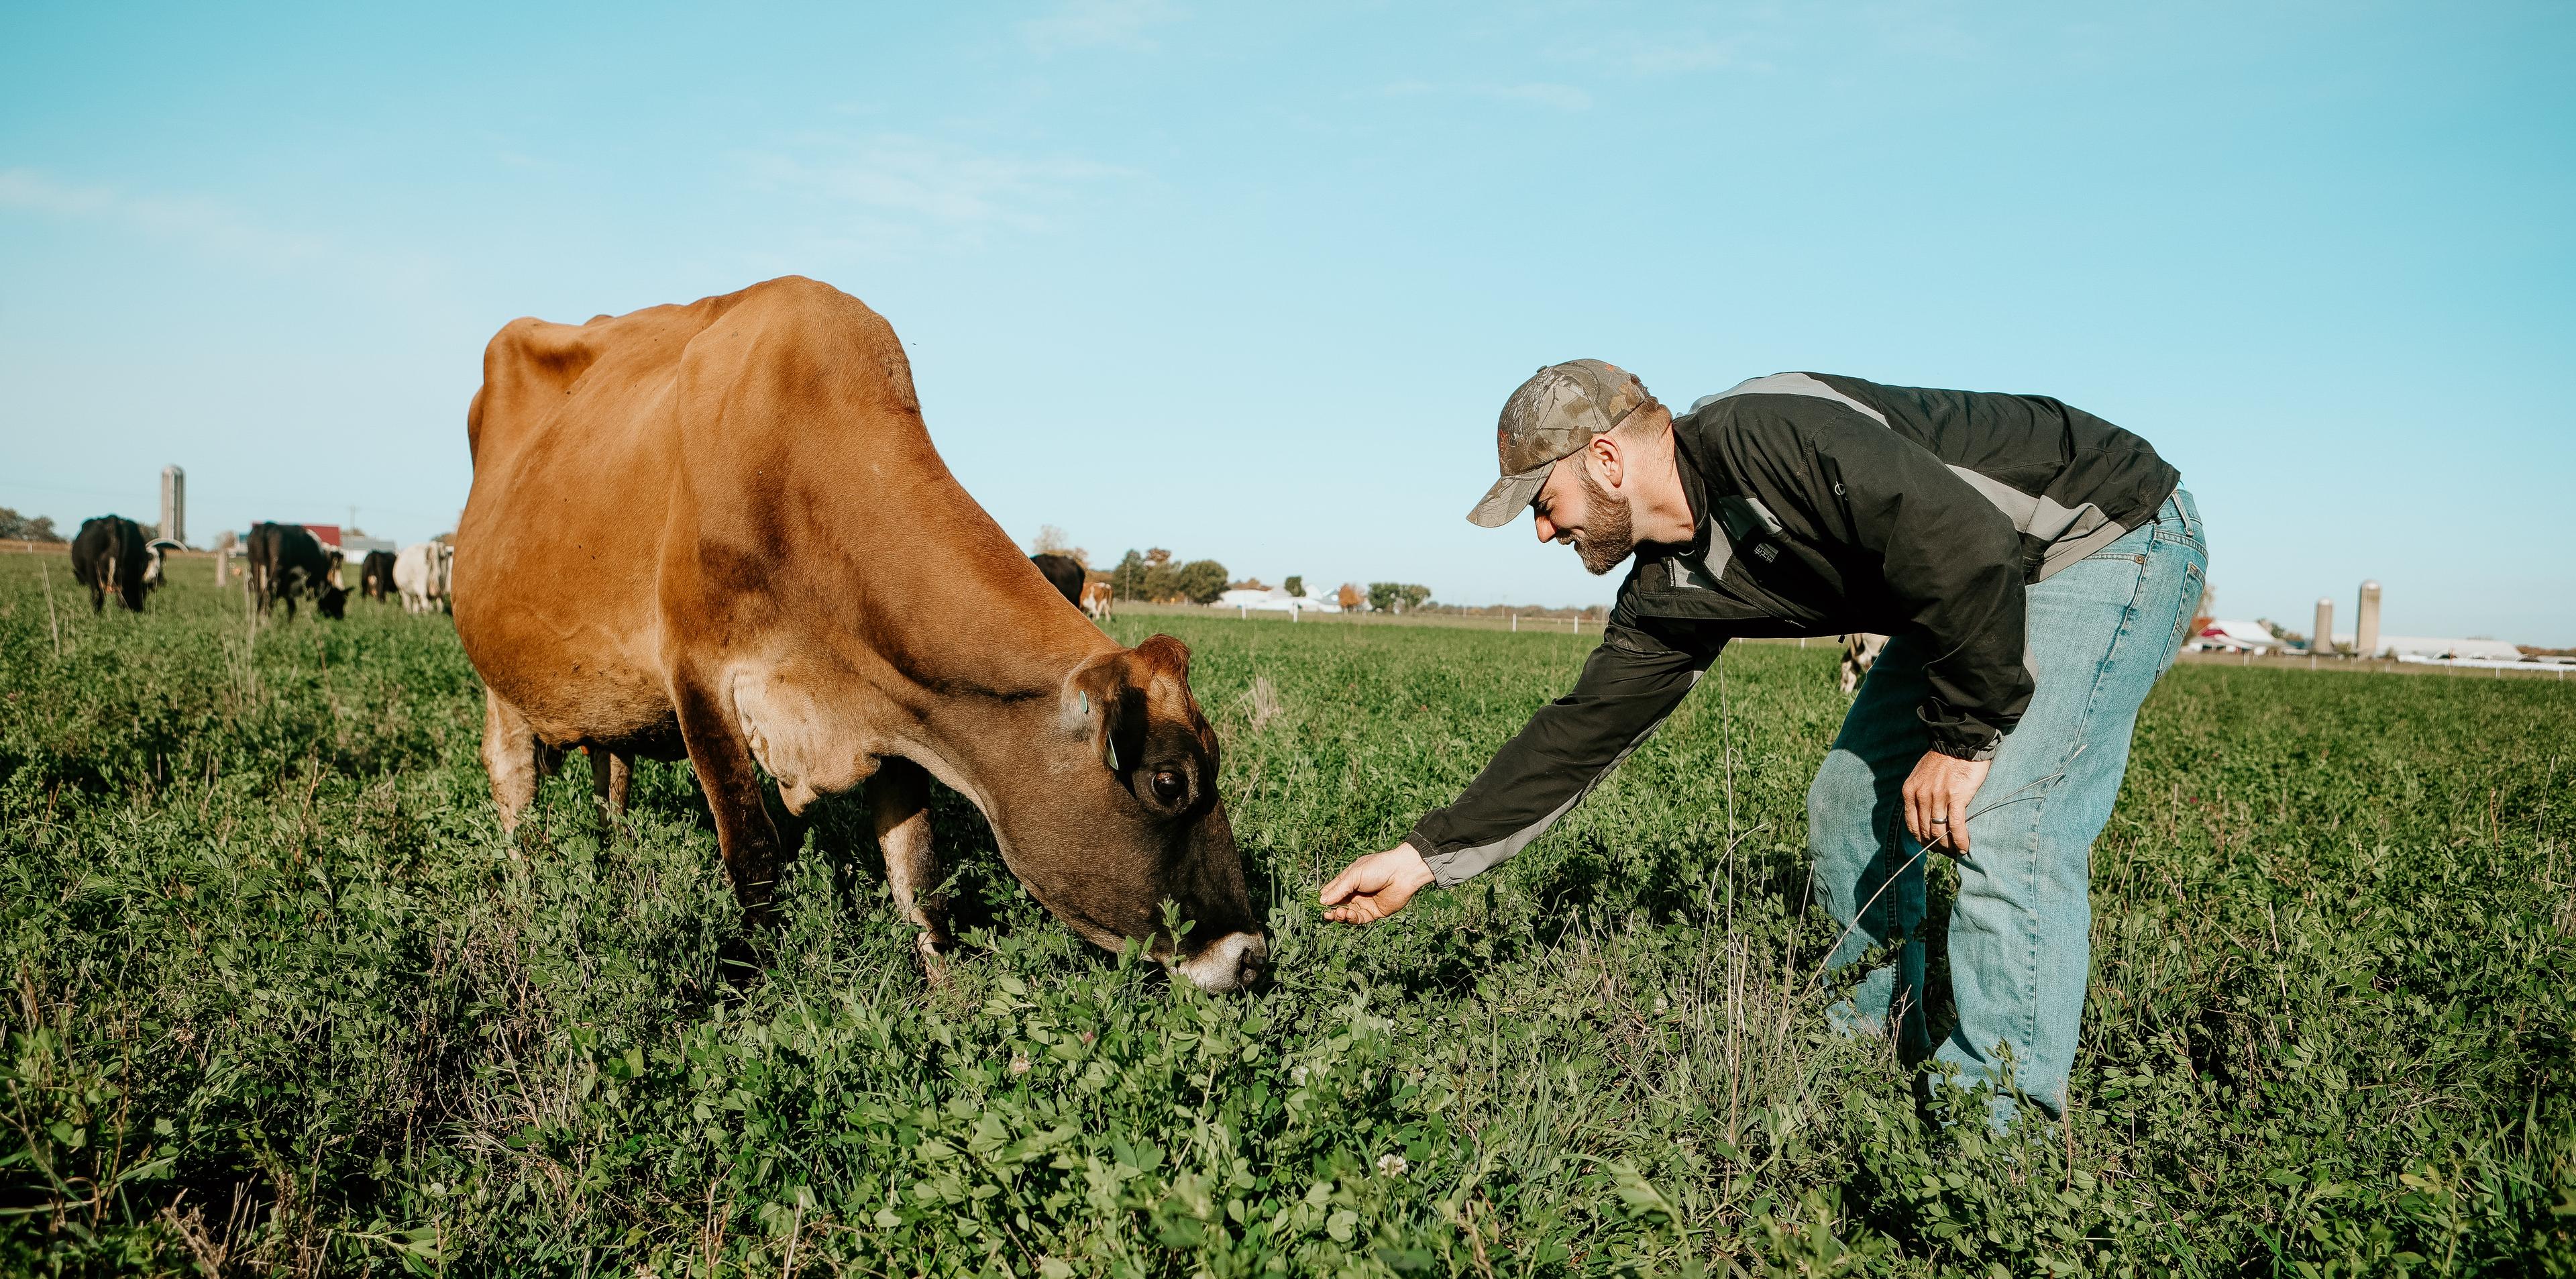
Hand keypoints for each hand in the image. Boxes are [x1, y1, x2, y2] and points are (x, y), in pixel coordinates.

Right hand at [1321, 844, 1436, 924]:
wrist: (1402, 873)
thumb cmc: (1378, 868)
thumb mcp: (1354, 875)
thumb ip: (1339, 889)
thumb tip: (1322, 901)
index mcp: (1349, 880)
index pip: (1332, 892)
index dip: (1325, 899)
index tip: (1319, 904)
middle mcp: (1355, 893)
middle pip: (1338, 905)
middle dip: (1331, 910)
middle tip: (1327, 913)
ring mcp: (1364, 903)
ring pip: (1347, 914)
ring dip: (1341, 915)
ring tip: (1339, 913)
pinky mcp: (1374, 913)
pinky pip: (1359, 919)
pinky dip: (1352, 918)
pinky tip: (1349, 914)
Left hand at [1903, 751, 1990, 854]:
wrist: (1960, 743)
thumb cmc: (1943, 760)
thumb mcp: (1920, 776)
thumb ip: (1918, 794)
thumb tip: (1923, 816)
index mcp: (1910, 791)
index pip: (1911, 825)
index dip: (1921, 840)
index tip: (1930, 846)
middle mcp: (1921, 796)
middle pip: (1926, 831)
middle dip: (1936, 846)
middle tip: (1946, 852)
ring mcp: (1938, 797)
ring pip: (1940, 832)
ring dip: (1948, 846)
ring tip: (1955, 852)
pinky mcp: (1956, 797)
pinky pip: (1956, 826)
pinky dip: (1960, 841)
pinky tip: (1964, 848)